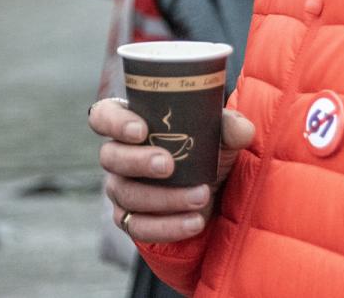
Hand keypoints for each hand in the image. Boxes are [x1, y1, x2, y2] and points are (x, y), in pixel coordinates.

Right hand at [88, 98, 254, 242]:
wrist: (211, 192)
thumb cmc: (204, 152)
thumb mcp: (219, 136)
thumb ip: (229, 127)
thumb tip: (240, 129)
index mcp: (129, 125)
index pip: (103, 117)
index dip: (114, 123)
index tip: (141, 130)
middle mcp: (117, 156)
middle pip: (110, 157)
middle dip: (138, 161)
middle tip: (168, 165)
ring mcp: (120, 189)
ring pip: (125, 193)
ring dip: (163, 197)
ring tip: (201, 196)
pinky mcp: (131, 220)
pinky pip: (137, 227)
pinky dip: (167, 226)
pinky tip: (195, 221)